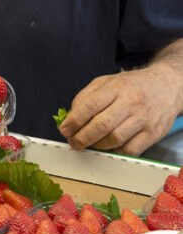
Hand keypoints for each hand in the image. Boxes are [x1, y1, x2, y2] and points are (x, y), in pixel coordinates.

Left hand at [59, 64, 182, 155]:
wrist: (168, 85)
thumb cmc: (132, 86)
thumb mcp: (107, 82)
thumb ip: (85, 98)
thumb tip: (70, 119)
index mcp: (116, 87)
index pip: (90, 105)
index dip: (73, 121)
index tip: (65, 130)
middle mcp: (131, 101)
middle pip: (101, 126)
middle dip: (82, 138)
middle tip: (74, 142)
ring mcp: (144, 118)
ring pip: (114, 139)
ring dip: (97, 146)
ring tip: (92, 143)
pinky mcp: (153, 133)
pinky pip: (129, 150)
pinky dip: (115, 152)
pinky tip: (110, 146)